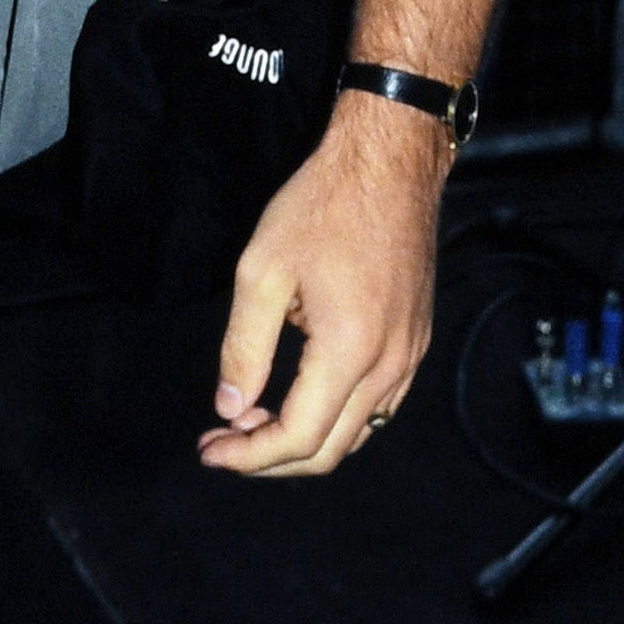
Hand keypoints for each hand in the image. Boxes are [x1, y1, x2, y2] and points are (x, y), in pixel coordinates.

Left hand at [199, 97, 444, 476]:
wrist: (389, 164)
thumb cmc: (321, 206)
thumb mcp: (262, 270)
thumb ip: (244, 347)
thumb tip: (230, 410)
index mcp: (349, 352)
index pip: (298, 437)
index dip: (248, 457)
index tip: (208, 451)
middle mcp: (389, 368)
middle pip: (330, 449)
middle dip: (270, 458)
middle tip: (221, 443)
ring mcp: (410, 357)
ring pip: (359, 433)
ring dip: (305, 440)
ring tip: (252, 422)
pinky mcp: (416, 342)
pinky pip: (378, 406)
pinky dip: (337, 418)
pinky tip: (300, 397)